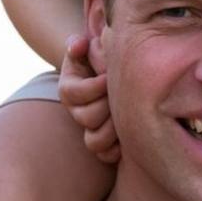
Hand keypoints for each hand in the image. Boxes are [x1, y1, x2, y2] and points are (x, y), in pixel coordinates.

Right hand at [59, 34, 117, 164]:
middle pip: (86, 118)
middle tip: (123, 93)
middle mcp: (77, 112)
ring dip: (114, 128)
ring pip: (95, 142)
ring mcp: (90, 130)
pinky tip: (132, 132)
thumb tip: (79, 44)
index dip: (96, 85)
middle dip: (108, 104)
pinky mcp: (105, 144)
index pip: (75, 93)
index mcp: (69, 90)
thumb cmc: (98, 58)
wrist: (107, 75)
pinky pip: (107, 156)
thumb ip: (78, 44)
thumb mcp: (86, 47)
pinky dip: (119, 149)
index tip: (111, 75)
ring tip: (128, 113)